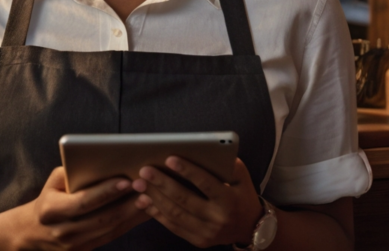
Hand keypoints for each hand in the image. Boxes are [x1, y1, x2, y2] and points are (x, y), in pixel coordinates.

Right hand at [13, 166, 148, 250]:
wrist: (34, 232)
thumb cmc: (49, 197)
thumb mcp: (53, 181)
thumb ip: (72, 172)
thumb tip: (99, 163)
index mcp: (51, 210)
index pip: (83, 202)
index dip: (106, 192)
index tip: (126, 180)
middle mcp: (62, 231)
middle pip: (101, 219)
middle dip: (126, 204)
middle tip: (146, 188)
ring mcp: (74, 246)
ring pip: (110, 230)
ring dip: (132, 215)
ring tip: (150, 198)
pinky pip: (112, 237)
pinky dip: (129, 223)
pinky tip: (143, 212)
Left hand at [131, 157, 263, 247]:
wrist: (250, 227)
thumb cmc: (241, 192)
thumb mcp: (241, 175)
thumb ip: (226, 162)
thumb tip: (204, 148)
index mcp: (228, 200)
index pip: (205, 183)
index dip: (187, 171)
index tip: (169, 158)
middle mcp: (217, 219)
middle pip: (184, 200)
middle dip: (162, 184)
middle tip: (144, 170)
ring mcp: (206, 233)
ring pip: (175, 214)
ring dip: (154, 198)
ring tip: (139, 184)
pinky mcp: (198, 240)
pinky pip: (173, 227)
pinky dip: (157, 213)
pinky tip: (145, 200)